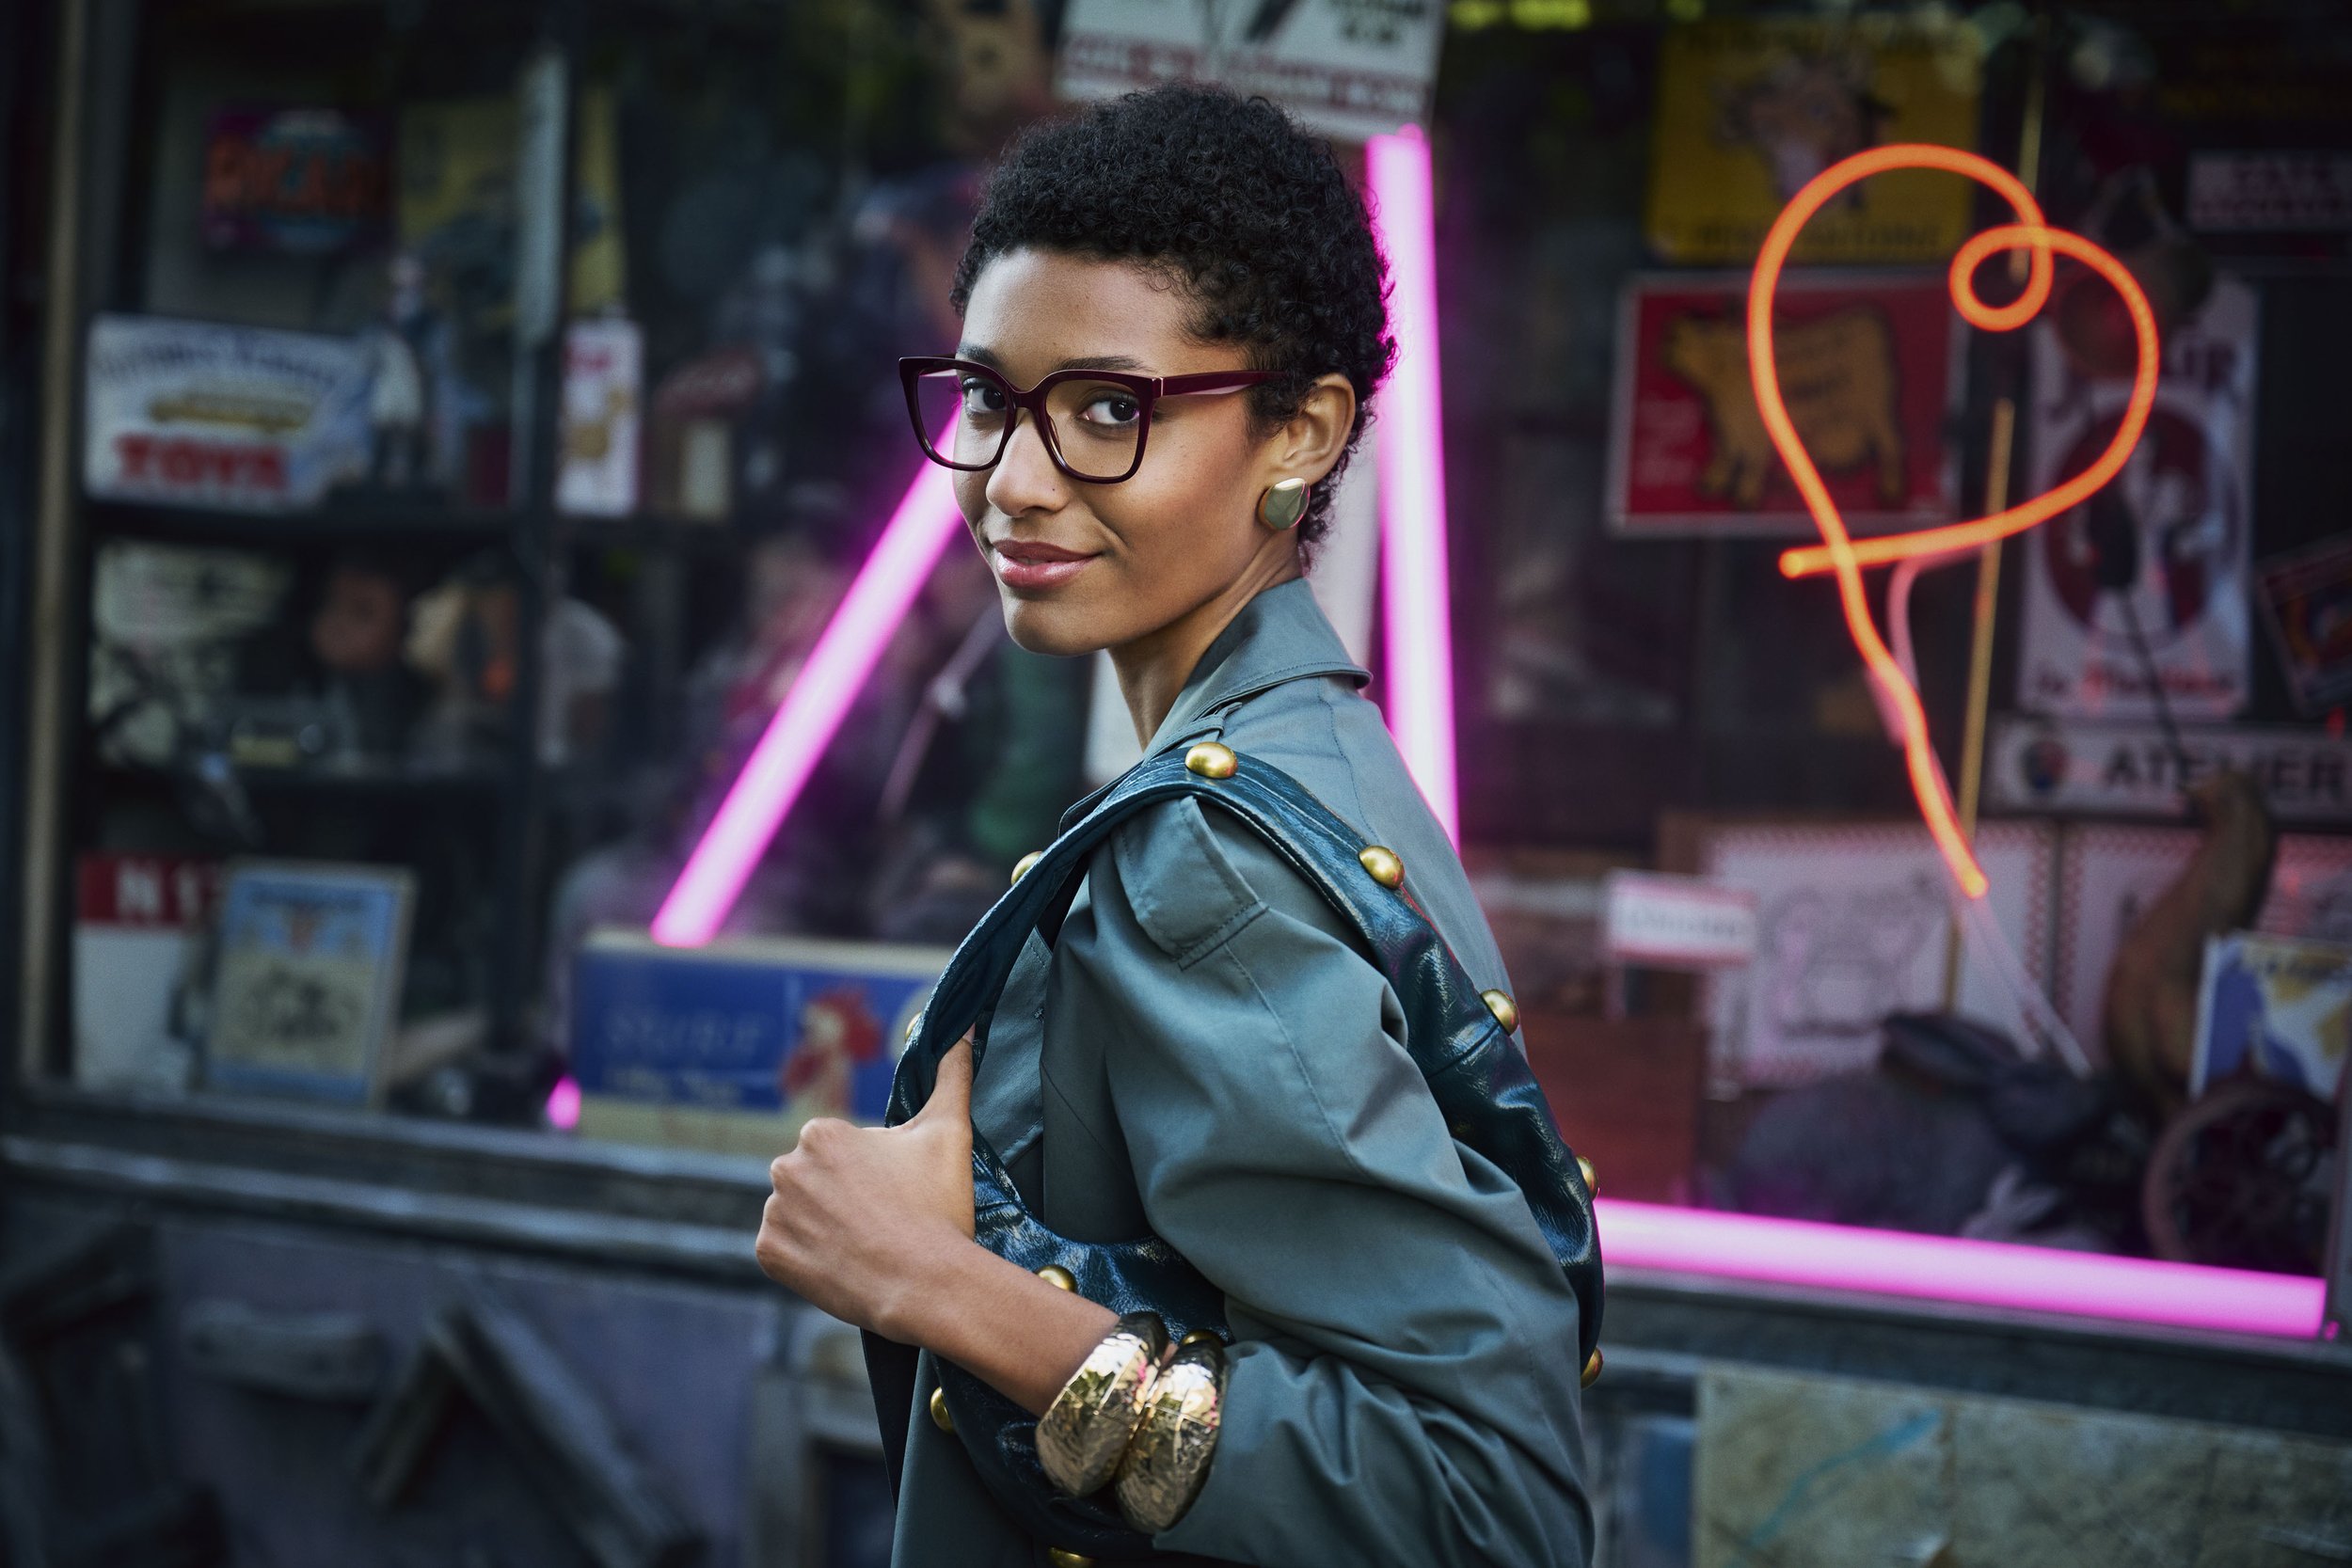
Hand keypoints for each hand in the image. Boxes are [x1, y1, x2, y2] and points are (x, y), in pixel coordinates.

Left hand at [756, 1035, 978, 1339]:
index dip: (874, 1174)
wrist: (926, 1284)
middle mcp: (786, 1166)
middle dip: (845, 1199)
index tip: (896, 1194)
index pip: (842, 1152)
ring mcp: (774, 1213)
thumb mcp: (949, 1131)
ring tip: (866, 1246)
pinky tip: (843, 1263)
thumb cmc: (937, 1207)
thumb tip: (965, 1031)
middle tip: (884, 1222)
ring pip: (800, 1214)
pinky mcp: (769, 1254)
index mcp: (822, 1133)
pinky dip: (808, 1258)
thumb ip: (953, 1073)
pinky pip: (784, 1251)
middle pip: (818, 1182)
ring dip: (825, 1227)